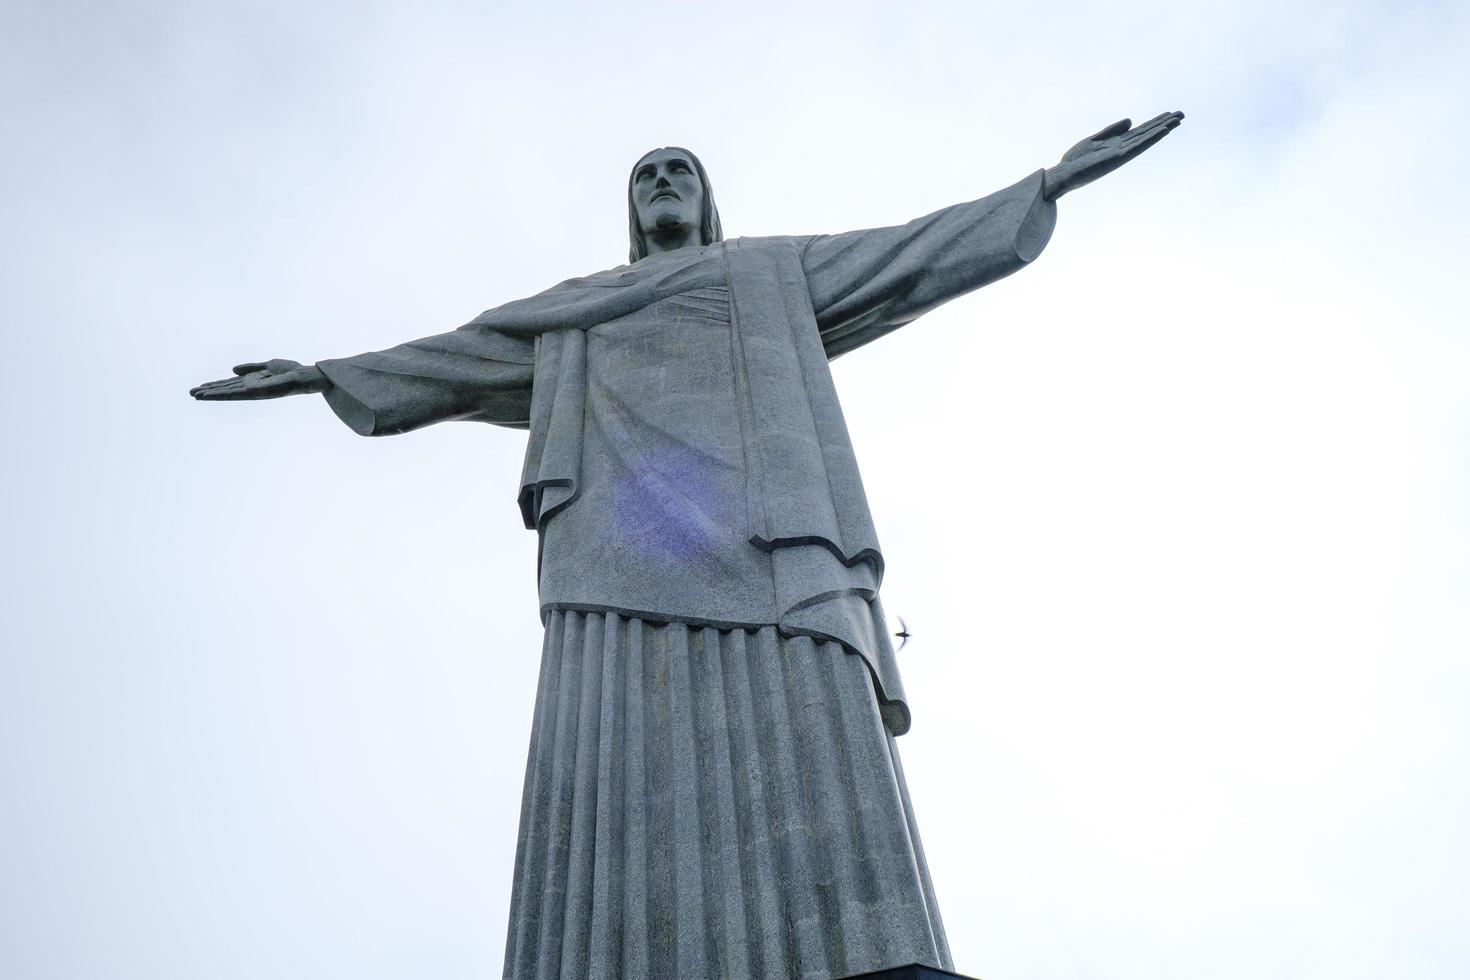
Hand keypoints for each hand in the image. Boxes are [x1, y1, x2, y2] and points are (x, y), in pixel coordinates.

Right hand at [189, 359, 329, 399]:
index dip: (215, 385)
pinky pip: (234, 393)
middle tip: (191, 393)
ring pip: (227, 393)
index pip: (230, 384)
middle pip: (225, 389)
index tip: (200, 387)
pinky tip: (210, 394)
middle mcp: (250, 388)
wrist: (304, 376)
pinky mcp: (254, 392)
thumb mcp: (268, 365)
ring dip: (210, 394)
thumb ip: (251, 367)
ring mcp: (251, 391)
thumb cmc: (291, 371)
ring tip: (195, 395)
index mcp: (252, 381)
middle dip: (209, 391)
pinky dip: (220, 394)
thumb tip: (232, 370)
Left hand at [1043, 110, 1183, 200]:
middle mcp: (1123, 148)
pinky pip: (1138, 146)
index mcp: (1117, 143)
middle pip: (1147, 133)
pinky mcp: (1117, 157)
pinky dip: (1151, 138)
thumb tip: (1131, 120)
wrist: (1063, 175)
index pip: (1140, 131)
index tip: (1170, 113)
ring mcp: (1122, 153)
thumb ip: (1112, 130)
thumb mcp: (1094, 140)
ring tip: (1178, 120)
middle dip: (1164, 123)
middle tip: (1182, 114)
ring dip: (1162, 129)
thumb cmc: (1075, 160)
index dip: (1155, 122)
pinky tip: (1162, 131)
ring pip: (1146, 138)